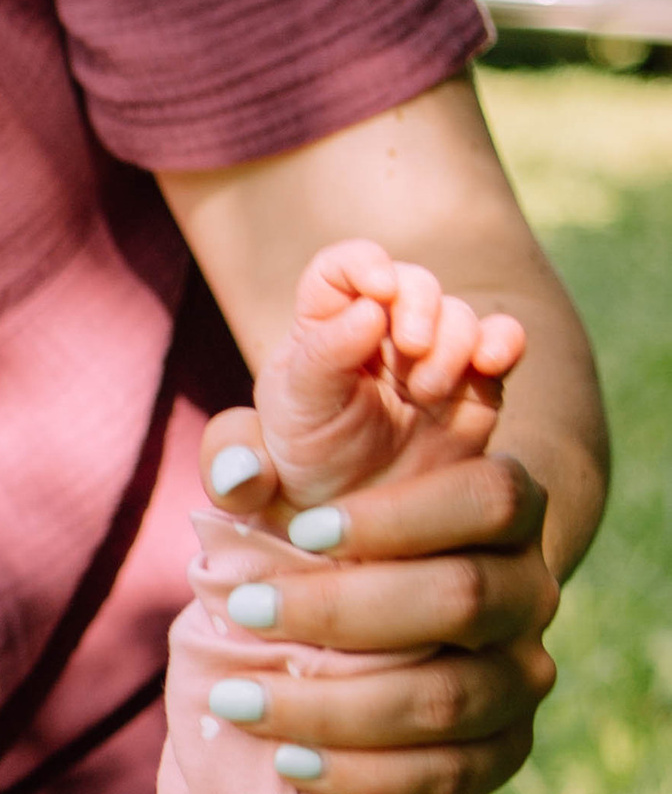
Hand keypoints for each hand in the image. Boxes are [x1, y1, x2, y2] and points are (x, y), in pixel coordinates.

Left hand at [193, 247, 555, 793]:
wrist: (380, 594)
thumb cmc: (323, 518)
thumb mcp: (288, 466)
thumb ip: (250, 451)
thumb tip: (236, 482)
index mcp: (503, 504)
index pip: (487, 499)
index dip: (401, 517)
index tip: (304, 531)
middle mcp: (530, 588)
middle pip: (464, 600)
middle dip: (343, 611)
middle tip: (246, 610)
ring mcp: (522, 673)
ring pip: (451, 700)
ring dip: (336, 707)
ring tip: (239, 701)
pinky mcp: (504, 747)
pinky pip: (451, 777)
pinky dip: (366, 778)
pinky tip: (290, 761)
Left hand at [251, 239, 526, 508]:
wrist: (353, 529)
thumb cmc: (306, 468)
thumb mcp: (289, 422)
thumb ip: (319, 359)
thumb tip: (367, 311)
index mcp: (324, 329)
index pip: (341, 271)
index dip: (362, 264)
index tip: (377, 289)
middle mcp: (381, 334)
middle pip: (411, 284)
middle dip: (418, 305)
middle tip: (412, 349)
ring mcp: (432, 357)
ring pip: (457, 315)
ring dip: (452, 338)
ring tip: (428, 391)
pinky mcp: (475, 388)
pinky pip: (501, 345)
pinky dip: (504, 341)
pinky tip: (493, 360)